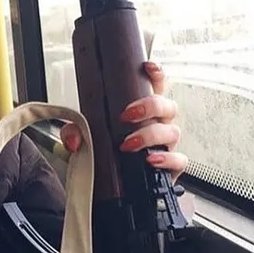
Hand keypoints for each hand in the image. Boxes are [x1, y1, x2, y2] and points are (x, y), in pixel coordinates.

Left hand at [60, 61, 187, 182]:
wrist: (116, 185)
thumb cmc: (110, 153)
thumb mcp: (88, 137)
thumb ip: (77, 132)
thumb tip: (74, 138)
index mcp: (145, 111)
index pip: (156, 86)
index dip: (157, 74)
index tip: (148, 68)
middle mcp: (159, 124)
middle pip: (168, 106)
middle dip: (150, 106)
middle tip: (127, 114)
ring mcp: (167, 144)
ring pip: (172, 131)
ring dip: (150, 134)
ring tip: (129, 143)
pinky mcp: (171, 166)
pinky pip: (179, 160)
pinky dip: (167, 159)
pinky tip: (150, 160)